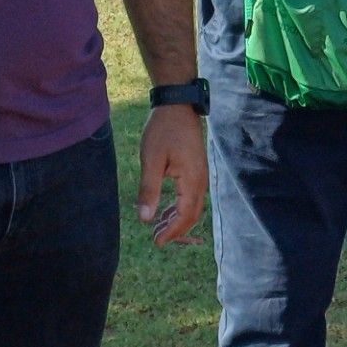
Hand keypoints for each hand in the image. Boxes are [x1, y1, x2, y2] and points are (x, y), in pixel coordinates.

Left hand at [136, 105, 208, 245]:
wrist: (177, 105)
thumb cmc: (163, 130)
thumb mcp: (151, 159)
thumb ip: (149, 190)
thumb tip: (145, 219)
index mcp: (191, 180)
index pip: (185, 215)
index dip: (172, 231)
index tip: (156, 241)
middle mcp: (200, 179)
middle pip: (193, 214)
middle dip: (176, 229)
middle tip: (156, 239)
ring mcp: (200, 174)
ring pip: (193, 206)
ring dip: (177, 219)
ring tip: (158, 227)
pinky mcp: (196, 168)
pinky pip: (191, 195)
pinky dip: (179, 206)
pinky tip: (165, 209)